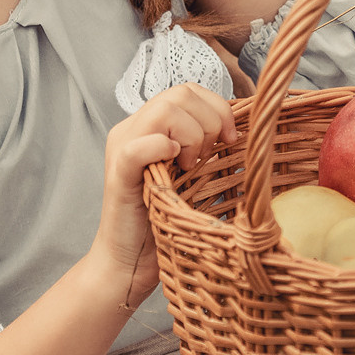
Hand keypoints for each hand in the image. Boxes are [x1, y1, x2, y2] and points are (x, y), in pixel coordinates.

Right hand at [88, 84, 235, 310]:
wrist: (128, 263)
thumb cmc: (162, 222)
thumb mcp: (187, 176)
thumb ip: (200, 146)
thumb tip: (235, 126)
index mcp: (146, 126)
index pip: (186, 91)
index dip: (216, 107)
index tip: (231, 139)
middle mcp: (130, 129)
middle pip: (179, 94)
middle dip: (209, 121)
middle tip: (210, 156)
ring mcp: (122, 149)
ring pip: (164, 111)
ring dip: (192, 137)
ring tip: (191, 167)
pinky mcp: (118, 174)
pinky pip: (140, 146)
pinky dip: (163, 149)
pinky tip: (174, 166)